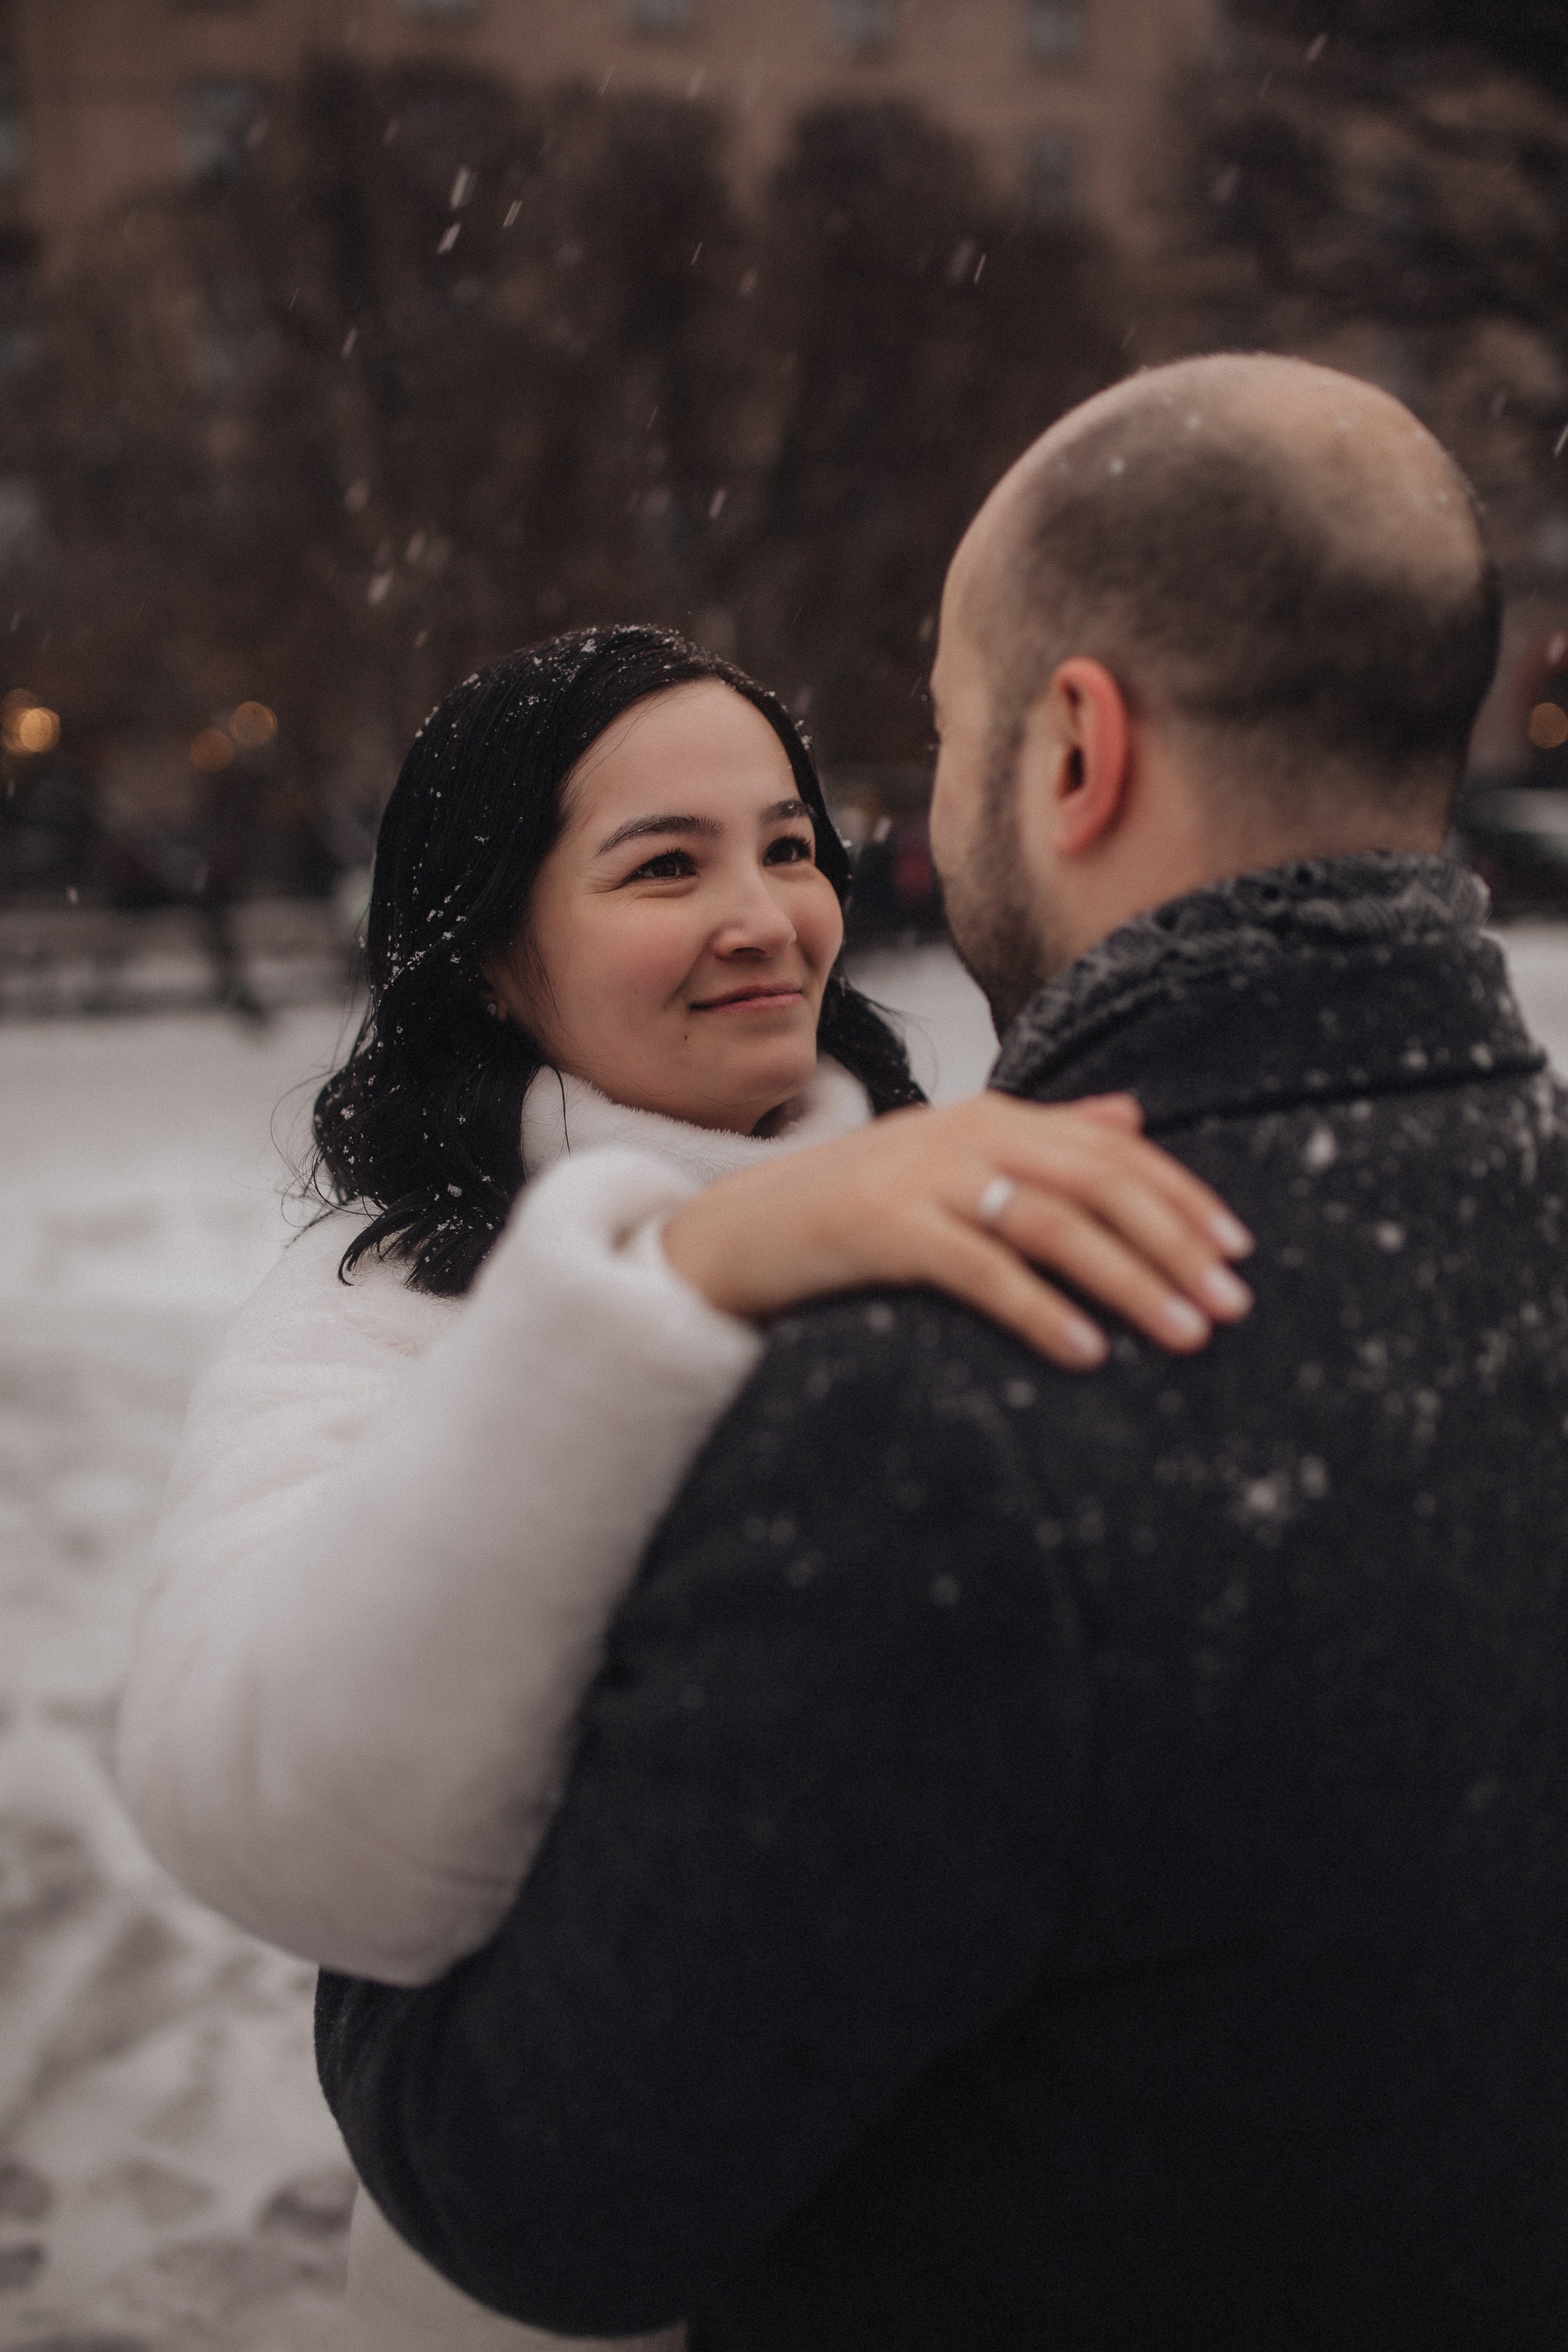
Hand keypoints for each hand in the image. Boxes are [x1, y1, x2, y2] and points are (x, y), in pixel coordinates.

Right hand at [661, 1091, 1253, 1370]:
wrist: (734, 1234)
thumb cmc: (852, 1210)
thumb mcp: (953, 1160)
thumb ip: (1043, 1137)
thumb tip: (1132, 1118)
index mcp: (991, 1115)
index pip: (1113, 1147)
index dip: (1183, 1195)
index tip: (1239, 1249)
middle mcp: (964, 1133)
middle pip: (1097, 1181)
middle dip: (1175, 1242)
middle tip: (1234, 1303)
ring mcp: (921, 1177)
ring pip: (1053, 1222)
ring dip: (1131, 1280)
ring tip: (1186, 1333)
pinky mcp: (881, 1227)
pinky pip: (981, 1269)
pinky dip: (1041, 1310)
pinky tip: (1088, 1352)